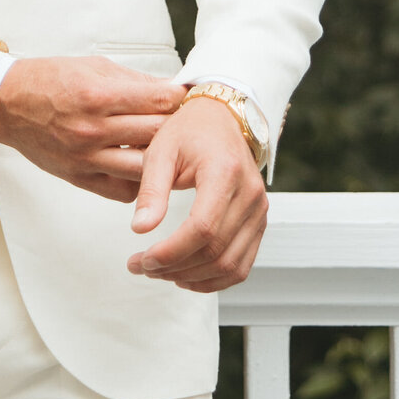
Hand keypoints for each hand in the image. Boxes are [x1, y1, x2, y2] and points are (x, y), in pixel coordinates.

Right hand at [0, 56, 184, 202]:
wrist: (8, 103)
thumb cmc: (51, 80)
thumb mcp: (95, 67)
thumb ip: (135, 81)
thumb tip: (172, 89)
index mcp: (98, 95)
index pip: (158, 101)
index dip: (179, 98)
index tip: (186, 98)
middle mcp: (93, 129)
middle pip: (157, 133)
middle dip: (176, 125)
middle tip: (185, 122)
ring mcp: (85, 157)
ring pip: (145, 168)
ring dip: (161, 158)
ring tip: (167, 148)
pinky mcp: (78, 177)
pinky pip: (122, 190)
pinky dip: (138, 181)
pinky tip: (141, 168)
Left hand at [127, 97, 267, 290]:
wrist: (221, 119)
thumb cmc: (189, 131)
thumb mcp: (161, 151)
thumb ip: (151, 190)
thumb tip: (140, 229)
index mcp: (225, 172)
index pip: (203, 228)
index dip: (171, 252)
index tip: (142, 259)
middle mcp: (250, 194)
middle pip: (215, 251)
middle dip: (174, 267)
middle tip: (141, 266)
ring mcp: (258, 211)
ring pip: (230, 265)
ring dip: (192, 278)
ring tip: (158, 271)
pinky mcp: (258, 223)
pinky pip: (241, 265)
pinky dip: (213, 279)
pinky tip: (184, 275)